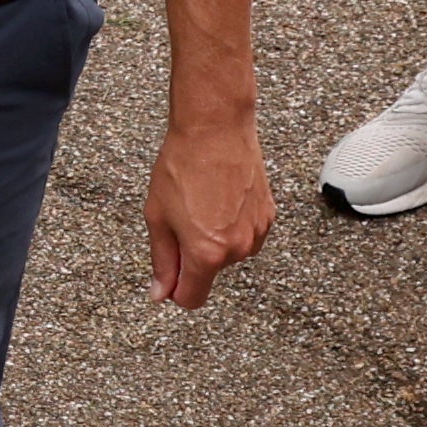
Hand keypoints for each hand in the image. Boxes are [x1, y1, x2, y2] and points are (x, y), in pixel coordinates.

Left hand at [145, 112, 276, 310]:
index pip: (192, 298)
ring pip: (229, 253)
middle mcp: (238, 249)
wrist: (215, 128)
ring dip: (214, 238)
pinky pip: (245, 234)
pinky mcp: (268, 216)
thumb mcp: (158, 217)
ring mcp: (257, 233)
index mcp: (207, 253)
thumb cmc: (182, 166)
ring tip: (203, 201)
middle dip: (193, 254)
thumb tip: (161, 293)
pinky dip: (231, 224)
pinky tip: (221, 196)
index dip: (176, 289)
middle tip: (182, 216)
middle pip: (210, 272)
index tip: (170, 274)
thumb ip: (162, 261)